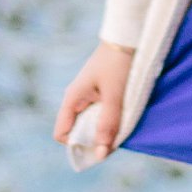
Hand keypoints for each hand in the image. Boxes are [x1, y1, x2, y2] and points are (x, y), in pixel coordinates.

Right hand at [55, 42, 135, 161]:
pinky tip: (125, 116)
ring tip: (123, 124)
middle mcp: (77, 100)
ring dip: (106, 129)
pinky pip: (102, 115)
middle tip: (117, 135)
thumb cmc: (119, 63)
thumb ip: (108, 124)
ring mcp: (89, 97)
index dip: (77, 145)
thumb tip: (99, 155)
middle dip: (95, 139)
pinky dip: (112, 120)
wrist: (129, 36)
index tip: (99, 145)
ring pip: (92, 124)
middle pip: (79, 131)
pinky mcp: (102, 94)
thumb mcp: (115, 95)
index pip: (62, 134)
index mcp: (72, 99)